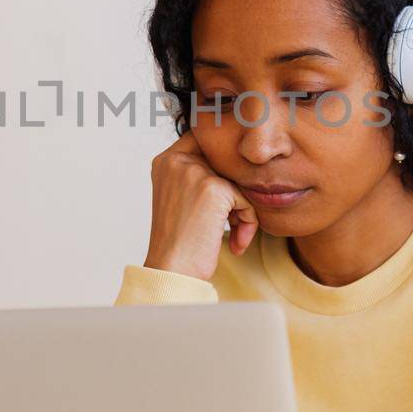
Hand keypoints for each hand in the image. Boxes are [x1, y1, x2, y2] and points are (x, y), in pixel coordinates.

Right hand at [142, 129, 258, 280]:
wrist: (172, 270)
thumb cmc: (179, 242)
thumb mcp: (180, 198)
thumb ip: (199, 174)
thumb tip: (238, 160)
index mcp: (165, 161)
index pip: (203, 141)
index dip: (223, 160)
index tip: (228, 191)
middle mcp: (176, 160)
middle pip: (226, 161)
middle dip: (235, 192)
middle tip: (231, 222)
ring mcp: (194, 172)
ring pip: (238, 181)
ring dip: (242, 210)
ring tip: (234, 234)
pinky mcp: (213, 188)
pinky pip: (246, 199)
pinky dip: (247, 222)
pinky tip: (235, 243)